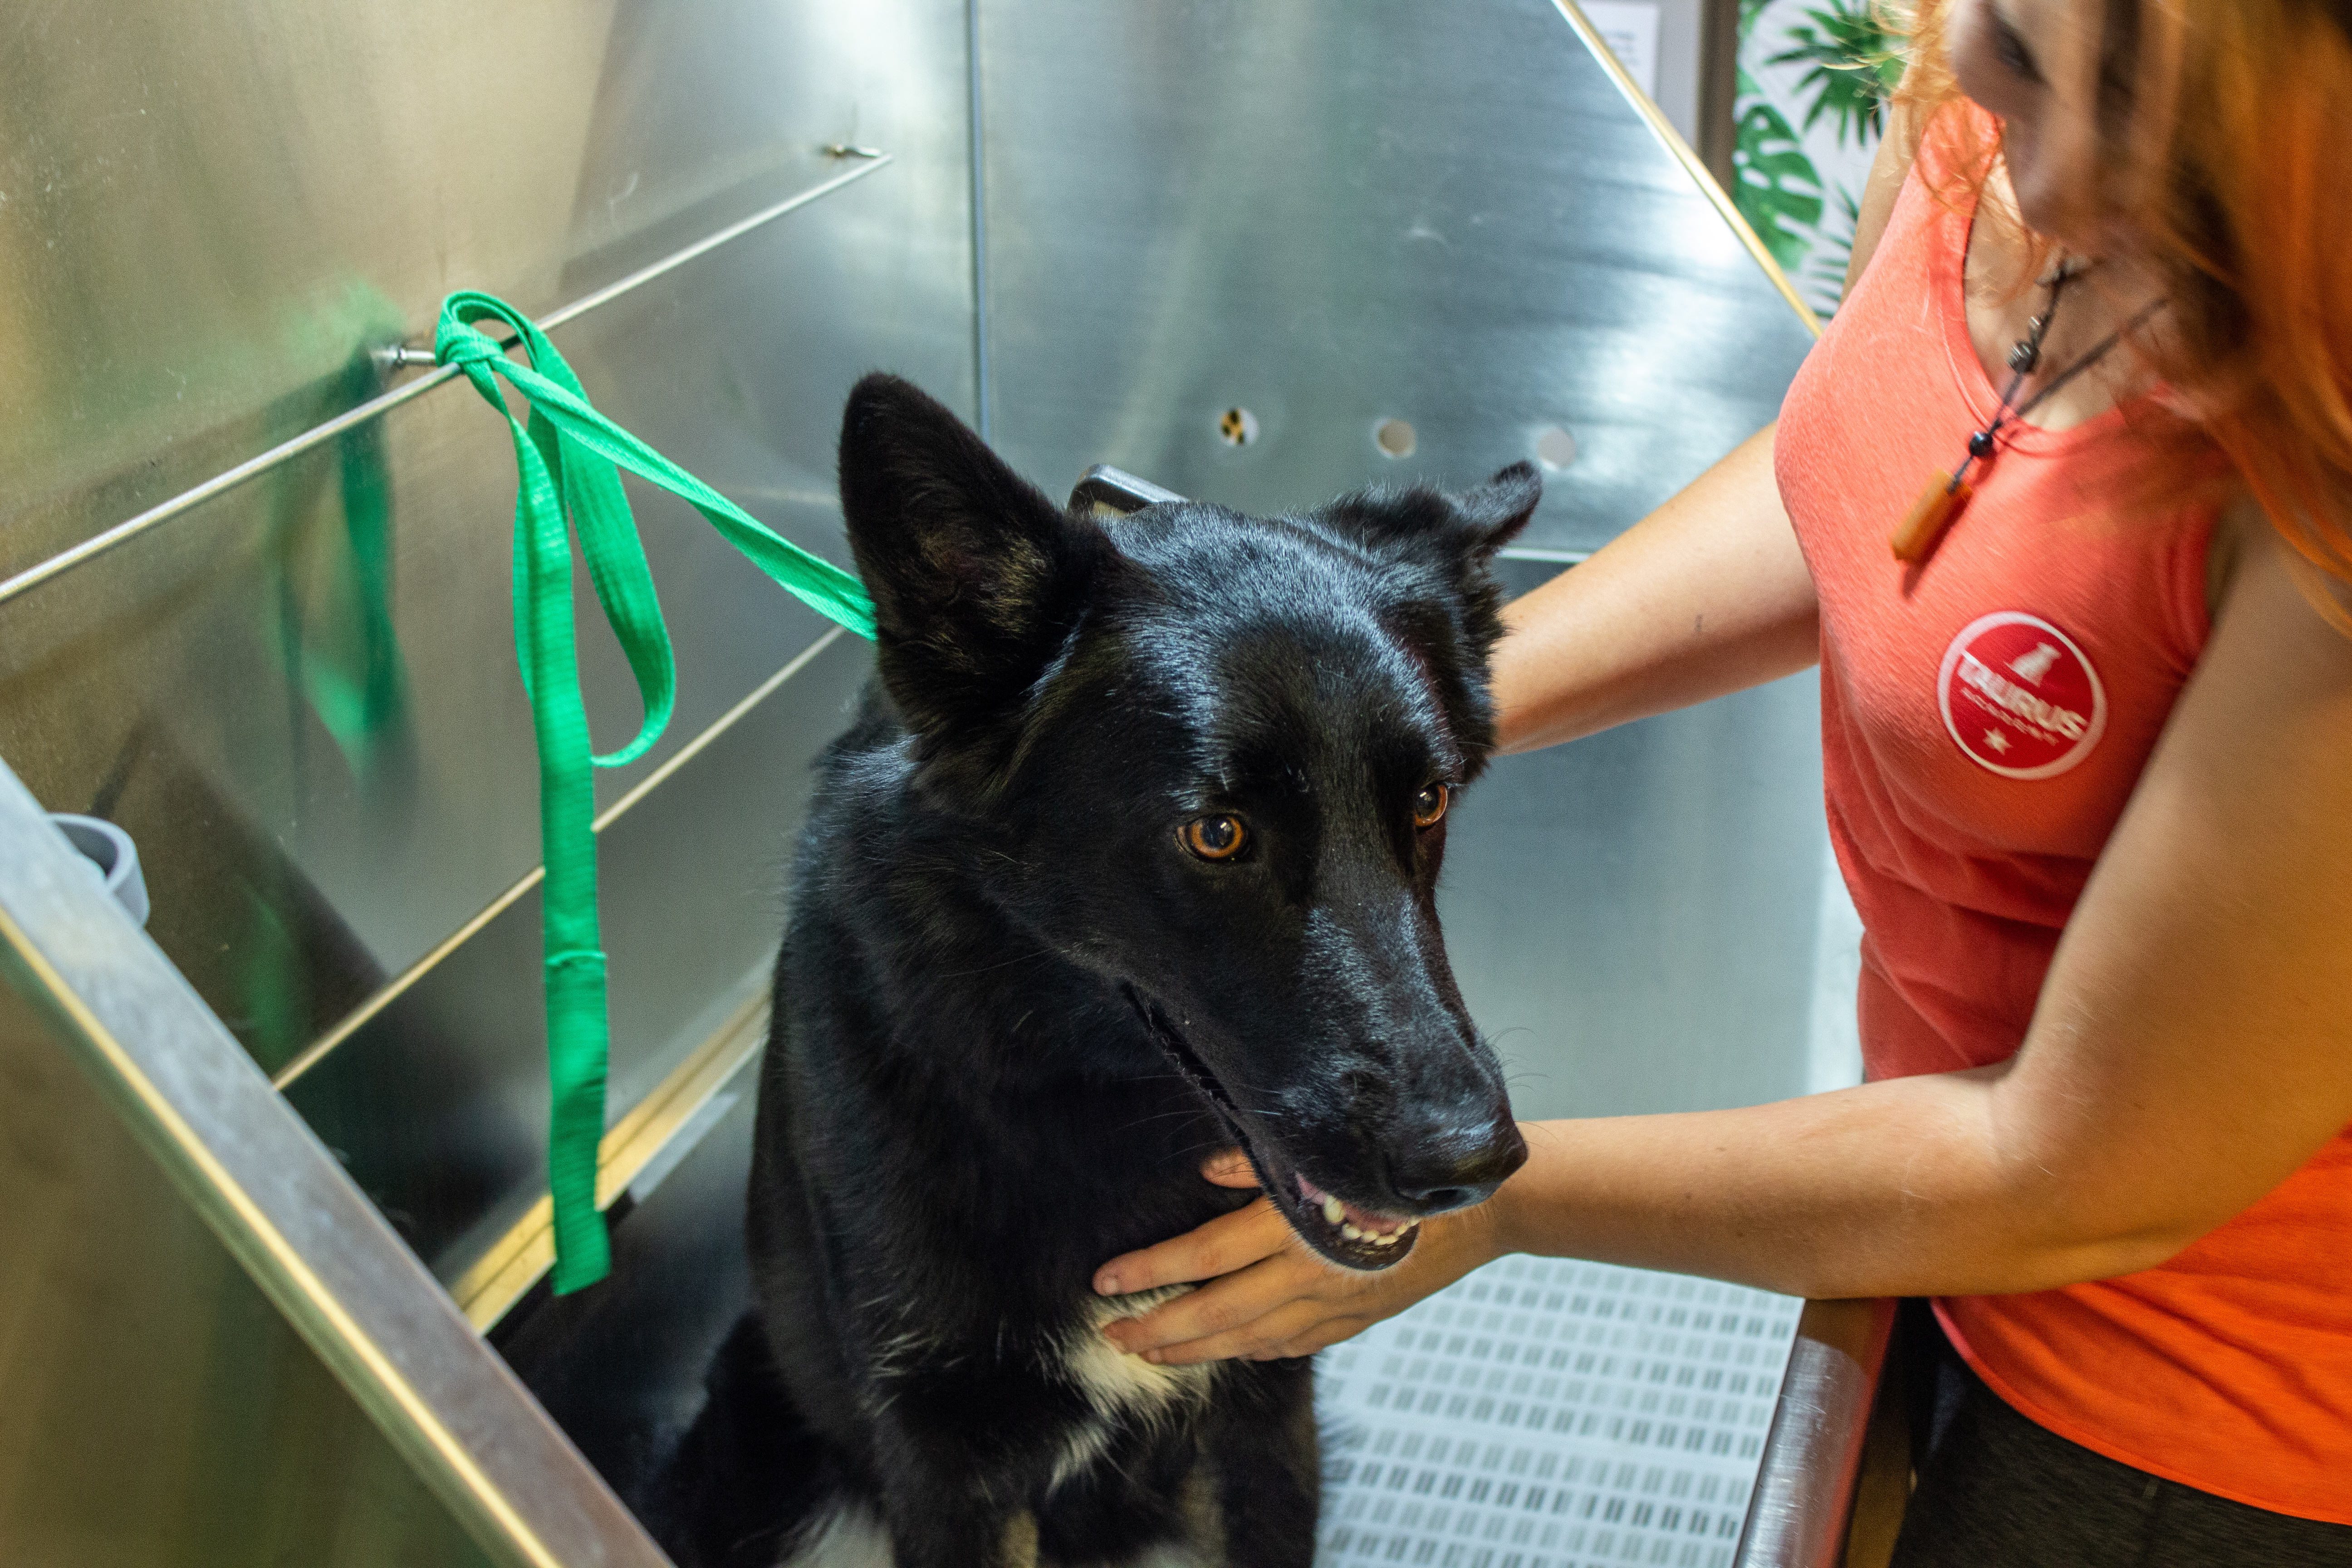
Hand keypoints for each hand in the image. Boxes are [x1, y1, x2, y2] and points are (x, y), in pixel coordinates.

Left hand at [1092, 1149, 1508, 1364]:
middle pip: (1215, 1311)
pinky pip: (1288, 1345)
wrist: (1482, 1209)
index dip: (1151, 1270)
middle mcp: (1308, 1274)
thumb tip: (1206, 1170)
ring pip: (1245, 1339)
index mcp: (1297, 1226)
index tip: (1104, 1279)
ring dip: (1191, 1349)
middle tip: (1110, 1337)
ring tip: (1148, 1352)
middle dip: (1157, 1328)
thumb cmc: (1401, 1168)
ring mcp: (1332, 1306)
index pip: (1204, 1254)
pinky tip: (1223, 1352)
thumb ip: (1263, 1163)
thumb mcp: (1331, 1156)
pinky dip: (1248, 1351)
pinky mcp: (1352, 1321)